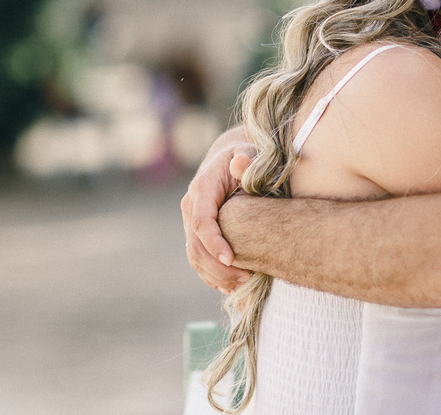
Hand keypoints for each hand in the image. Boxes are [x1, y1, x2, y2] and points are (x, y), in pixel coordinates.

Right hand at [180, 125, 254, 291]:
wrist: (233, 158)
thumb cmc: (247, 156)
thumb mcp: (249, 153)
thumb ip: (247, 161)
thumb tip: (240, 162)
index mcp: (202, 188)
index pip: (201, 220)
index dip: (213, 242)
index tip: (231, 259)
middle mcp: (191, 206)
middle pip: (195, 245)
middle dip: (218, 267)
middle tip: (246, 279)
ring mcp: (191, 222)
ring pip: (195, 256)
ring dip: (216, 276)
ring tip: (243, 286)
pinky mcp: (196, 234)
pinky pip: (199, 260)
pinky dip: (212, 276)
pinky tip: (232, 288)